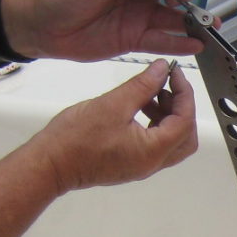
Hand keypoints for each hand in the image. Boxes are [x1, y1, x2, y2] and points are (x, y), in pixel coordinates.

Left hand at [3, 0, 206, 61]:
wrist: (37, 24)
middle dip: (192, 5)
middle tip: (205, 16)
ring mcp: (136, 17)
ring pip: (171, 20)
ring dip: (191, 26)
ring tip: (208, 33)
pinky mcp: (132, 39)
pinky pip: (160, 41)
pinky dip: (177, 43)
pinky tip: (193, 46)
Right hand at [27, 60, 198, 192]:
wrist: (51, 164)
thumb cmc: (75, 140)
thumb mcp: (113, 104)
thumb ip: (142, 86)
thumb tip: (162, 70)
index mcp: (153, 151)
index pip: (185, 121)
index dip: (185, 94)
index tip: (175, 74)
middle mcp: (152, 163)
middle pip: (186, 137)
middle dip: (182, 109)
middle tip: (169, 87)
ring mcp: (142, 166)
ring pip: (171, 141)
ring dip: (168, 116)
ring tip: (150, 94)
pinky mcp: (131, 164)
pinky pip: (154, 145)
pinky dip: (155, 125)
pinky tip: (139, 107)